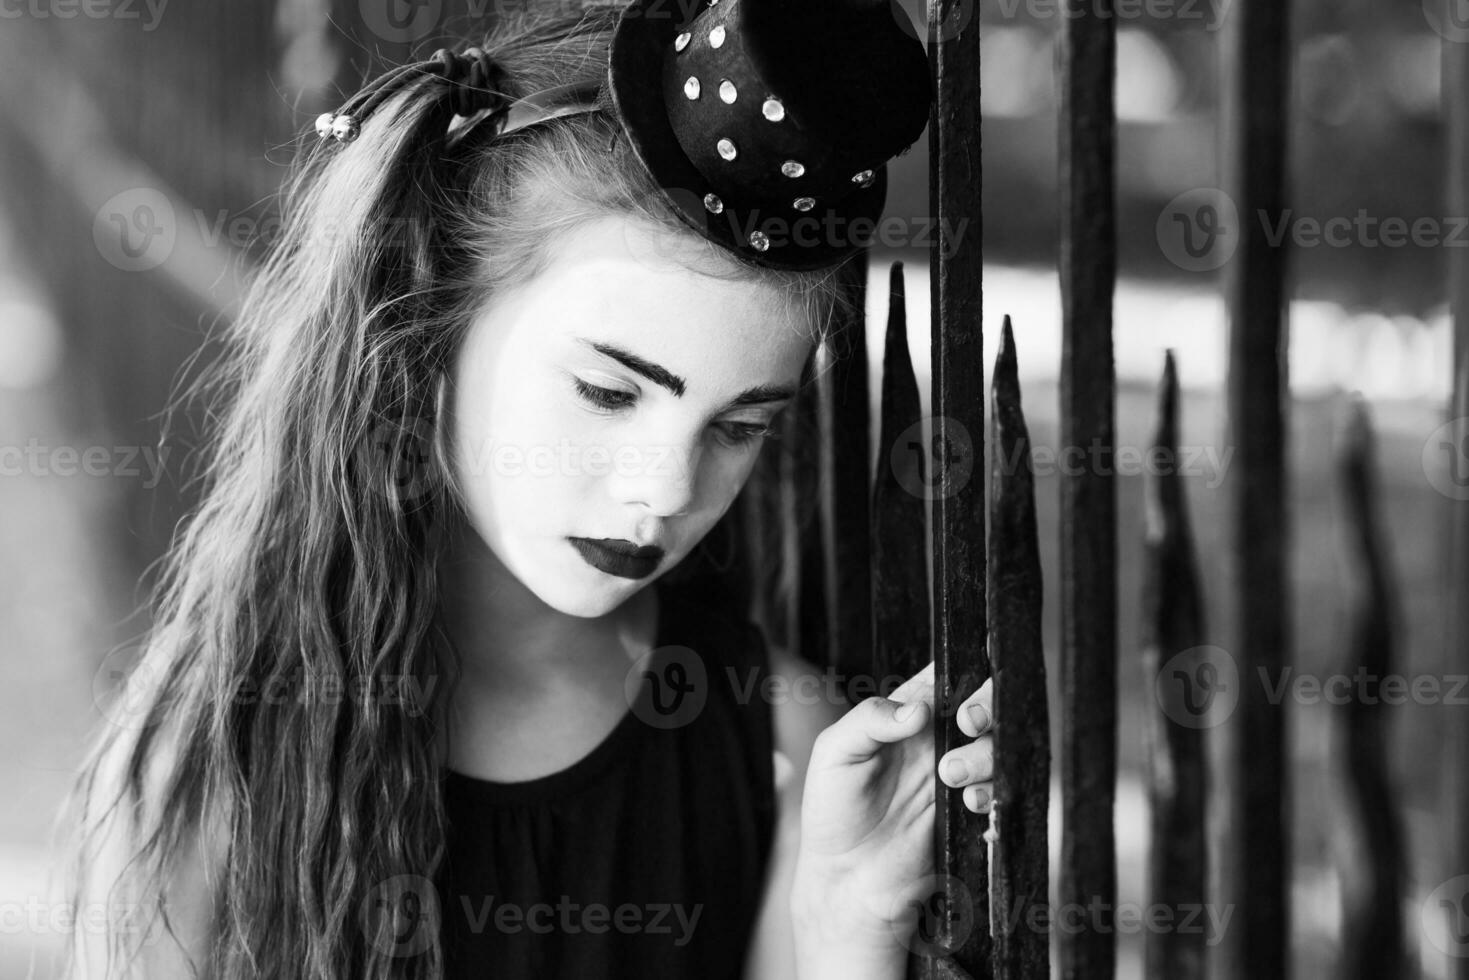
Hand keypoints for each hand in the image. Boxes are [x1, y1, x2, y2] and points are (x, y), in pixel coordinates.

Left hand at [792, 662, 994, 947]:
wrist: (846, 881)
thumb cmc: (832, 812)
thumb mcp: (833, 753)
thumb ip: (871, 718)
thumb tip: (919, 708)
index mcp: (903, 716)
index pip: (943, 679)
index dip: (960, 678)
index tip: (957, 695)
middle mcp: (934, 741)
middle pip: (982, 707)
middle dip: (985, 708)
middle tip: (969, 725)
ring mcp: (955, 776)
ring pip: (997, 747)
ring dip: (986, 754)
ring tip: (951, 776)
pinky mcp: (967, 811)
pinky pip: (1001, 793)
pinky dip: (993, 794)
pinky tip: (969, 804)